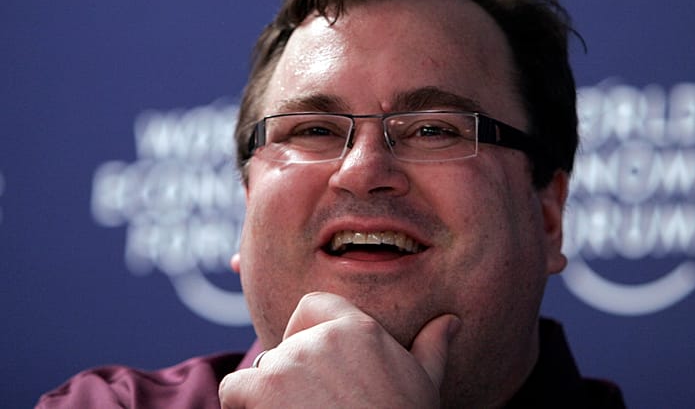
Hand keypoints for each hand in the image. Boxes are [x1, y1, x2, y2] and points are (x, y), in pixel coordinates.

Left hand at [219, 292, 459, 407]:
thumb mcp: (423, 384)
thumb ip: (432, 347)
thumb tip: (450, 322)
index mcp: (359, 328)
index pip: (312, 306)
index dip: (305, 332)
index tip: (315, 367)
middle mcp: (321, 338)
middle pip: (285, 347)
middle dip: (290, 377)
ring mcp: (289, 361)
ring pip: (260, 371)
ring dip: (269, 397)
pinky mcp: (262, 388)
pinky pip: (234, 390)